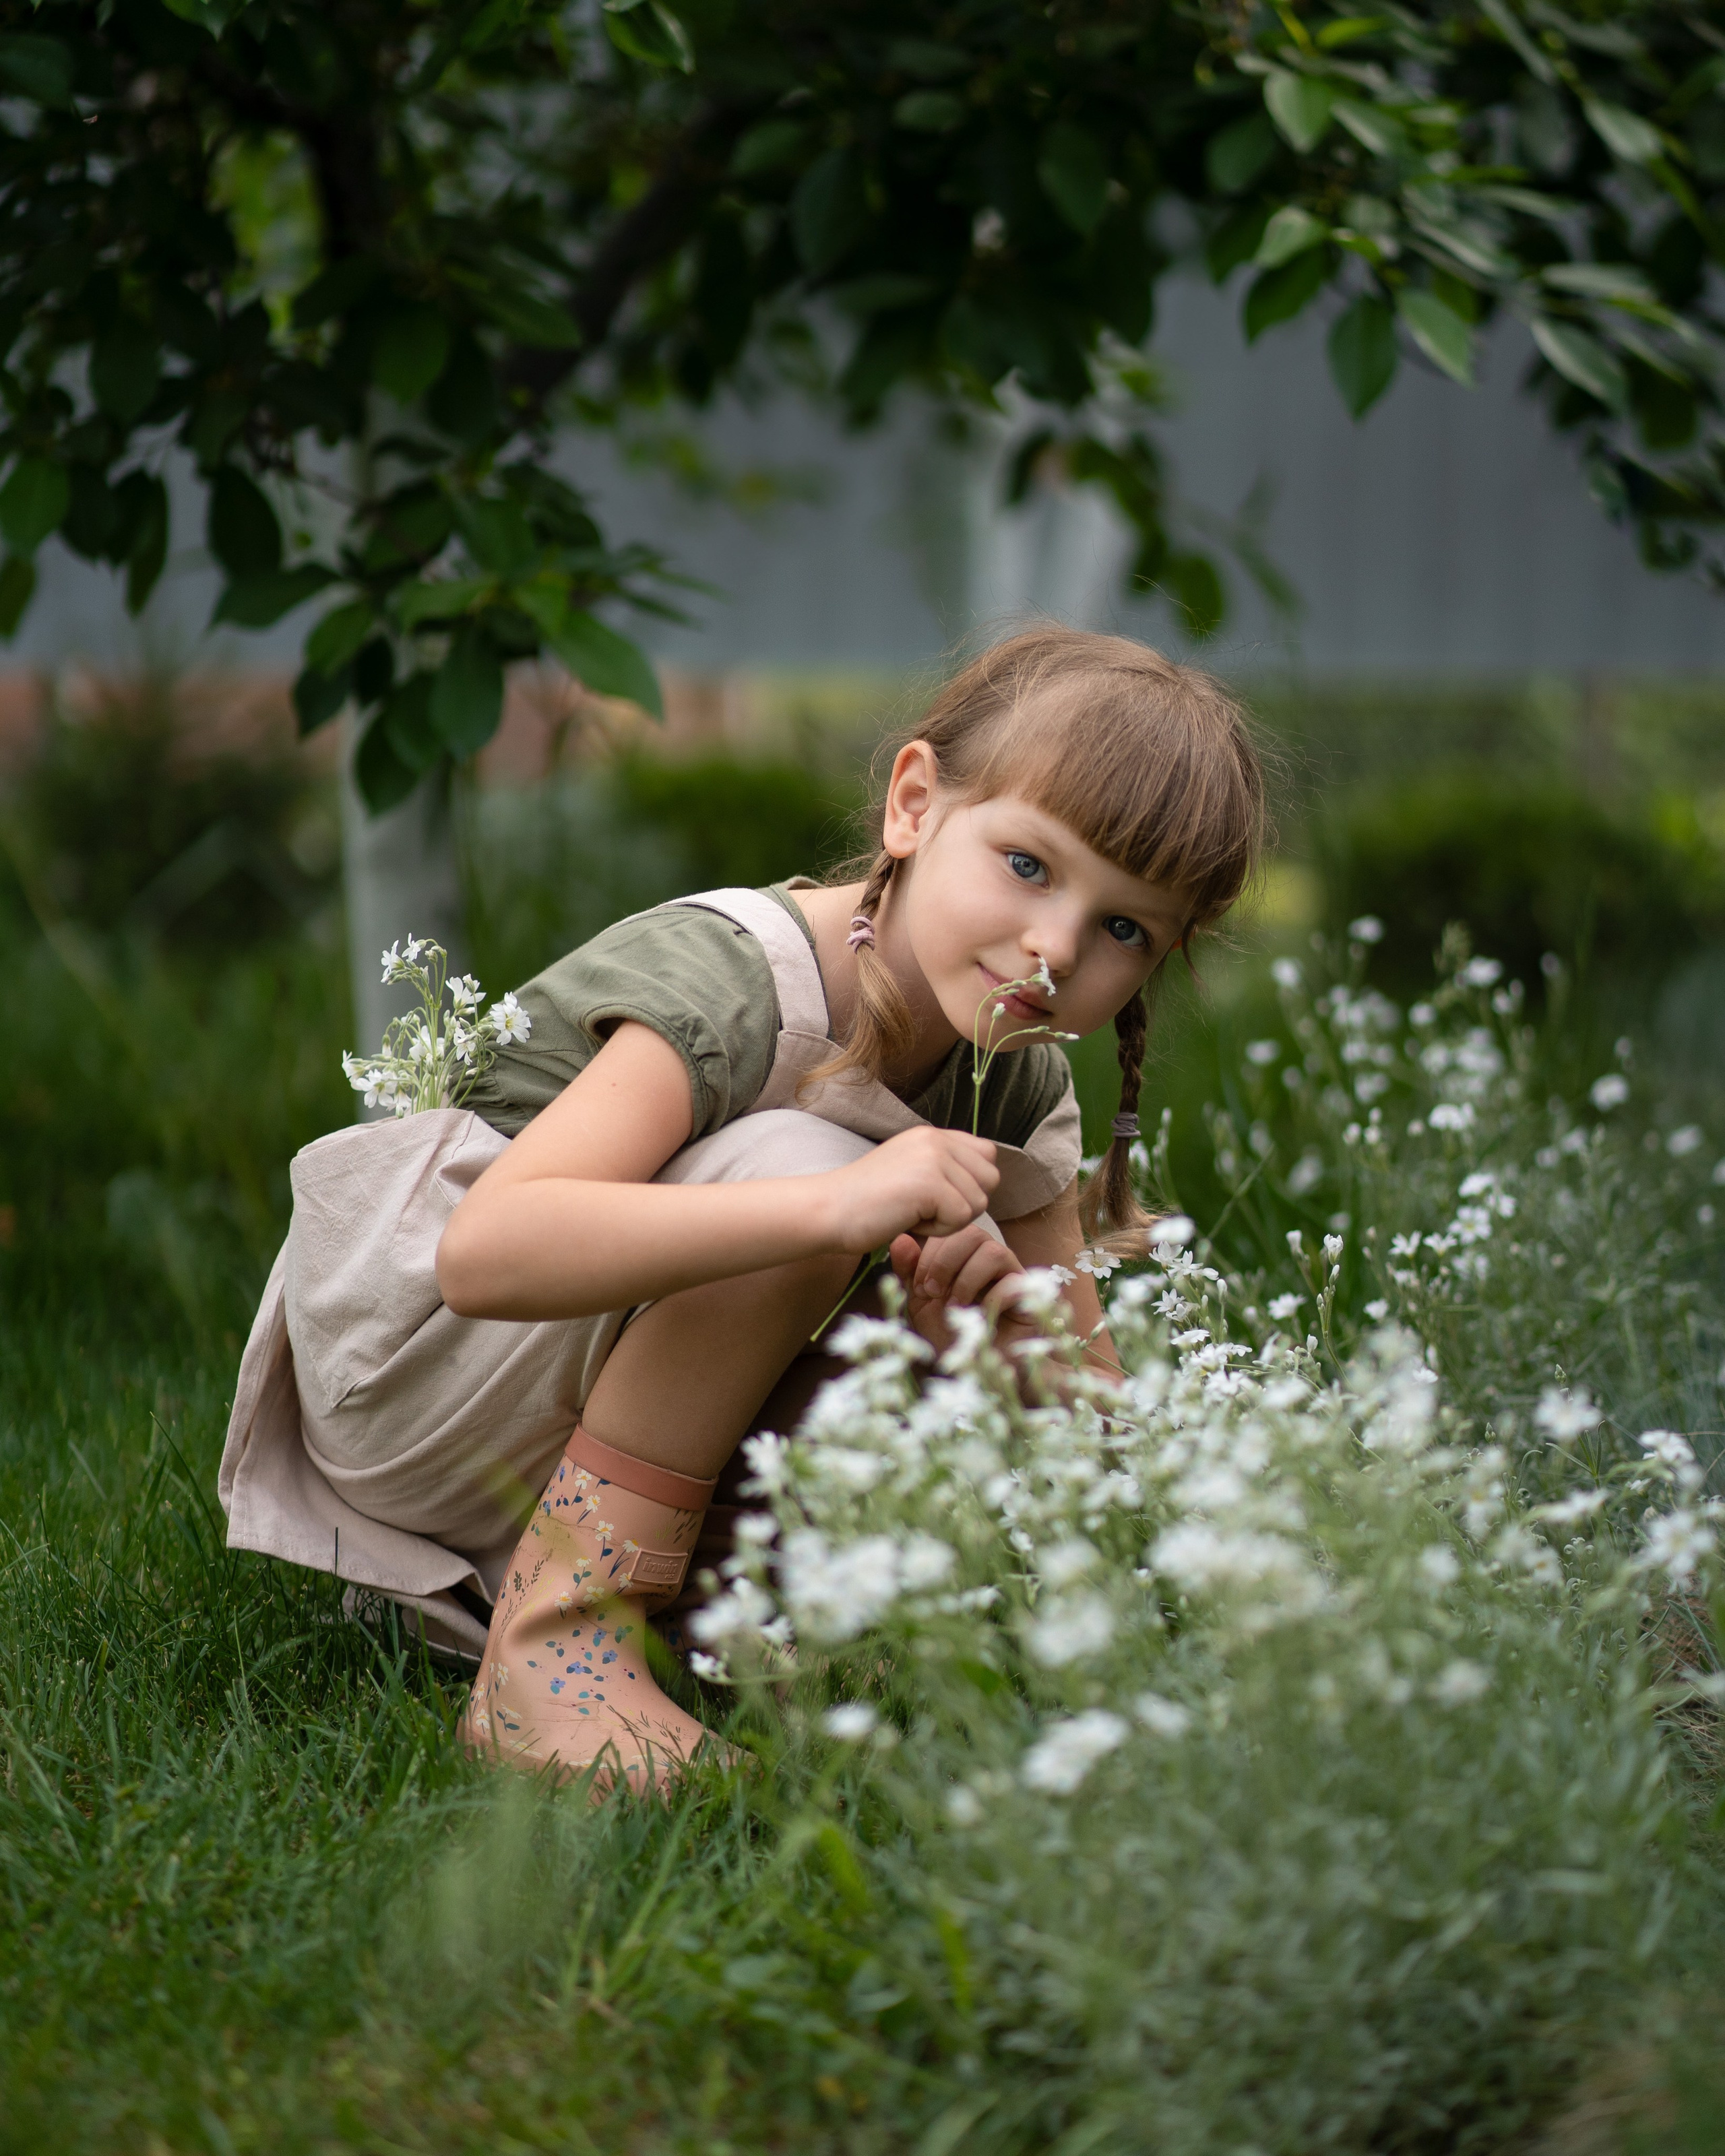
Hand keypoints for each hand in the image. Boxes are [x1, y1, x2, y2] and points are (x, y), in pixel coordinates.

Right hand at [822, 1126, 999, 1251]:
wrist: (829, 1210)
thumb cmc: (867, 1201)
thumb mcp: (911, 1170)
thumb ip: (945, 1167)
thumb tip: (986, 1178)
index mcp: (933, 1134)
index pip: (988, 1155)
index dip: (971, 1183)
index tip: (937, 1196)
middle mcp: (936, 1139)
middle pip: (989, 1180)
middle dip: (964, 1203)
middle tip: (924, 1208)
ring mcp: (933, 1158)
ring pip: (978, 1202)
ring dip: (949, 1219)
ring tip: (912, 1212)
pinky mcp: (929, 1183)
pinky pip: (960, 1219)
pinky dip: (937, 1230)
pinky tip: (907, 1220)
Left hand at [890, 1221, 1028, 1356]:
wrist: (976, 1367)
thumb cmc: (949, 1331)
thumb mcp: (919, 1302)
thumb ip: (908, 1271)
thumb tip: (900, 1239)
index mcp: (964, 1253)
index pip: (950, 1230)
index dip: (929, 1254)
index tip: (919, 1288)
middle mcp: (990, 1258)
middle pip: (973, 1233)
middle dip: (946, 1262)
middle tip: (933, 1293)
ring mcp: (1012, 1275)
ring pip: (994, 1252)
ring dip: (967, 1279)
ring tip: (955, 1306)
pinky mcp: (1028, 1298)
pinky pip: (1014, 1283)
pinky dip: (991, 1299)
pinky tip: (978, 1317)